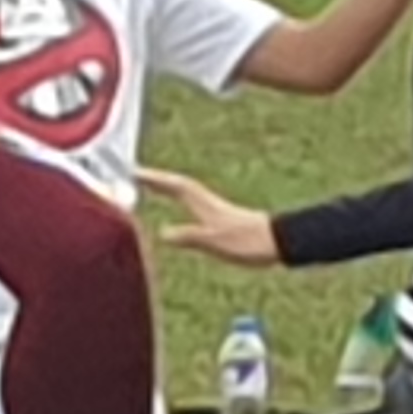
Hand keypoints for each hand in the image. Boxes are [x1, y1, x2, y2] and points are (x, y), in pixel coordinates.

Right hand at [133, 166, 280, 267]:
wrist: (279, 241)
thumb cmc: (249, 242)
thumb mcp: (215, 242)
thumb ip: (189, 236)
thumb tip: (163, 232)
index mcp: (204, 205)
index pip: (174, 187)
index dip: (154, 179)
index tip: (133, 171)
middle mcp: (208, 202)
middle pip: (177, 184)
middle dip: (156, 178)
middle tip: (135, 173)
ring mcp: (215, 208)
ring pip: (185, 191)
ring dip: (167, 185)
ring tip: (152, 183)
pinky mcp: (222, 216)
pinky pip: (193, 201)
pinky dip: (180, 196)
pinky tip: (182, 204)